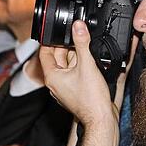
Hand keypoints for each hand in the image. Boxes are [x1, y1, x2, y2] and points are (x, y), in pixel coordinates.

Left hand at [39, 21, 120, 145]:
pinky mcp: (75, 90)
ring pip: (67, 64)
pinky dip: (81, 64)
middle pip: (58, 57)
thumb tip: (78, 26)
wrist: (101, 119)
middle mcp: (56, 82)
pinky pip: (74, 73)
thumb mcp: (87, 65)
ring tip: (87, 47)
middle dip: (67, 45)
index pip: (45, 52)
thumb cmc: (91, 99)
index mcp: (52, 76)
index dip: (50, 39)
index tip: (57, 29)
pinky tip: (91, 60)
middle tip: (78, 34)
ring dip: (76, 55)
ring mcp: (65, 87)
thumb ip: (82, 43)